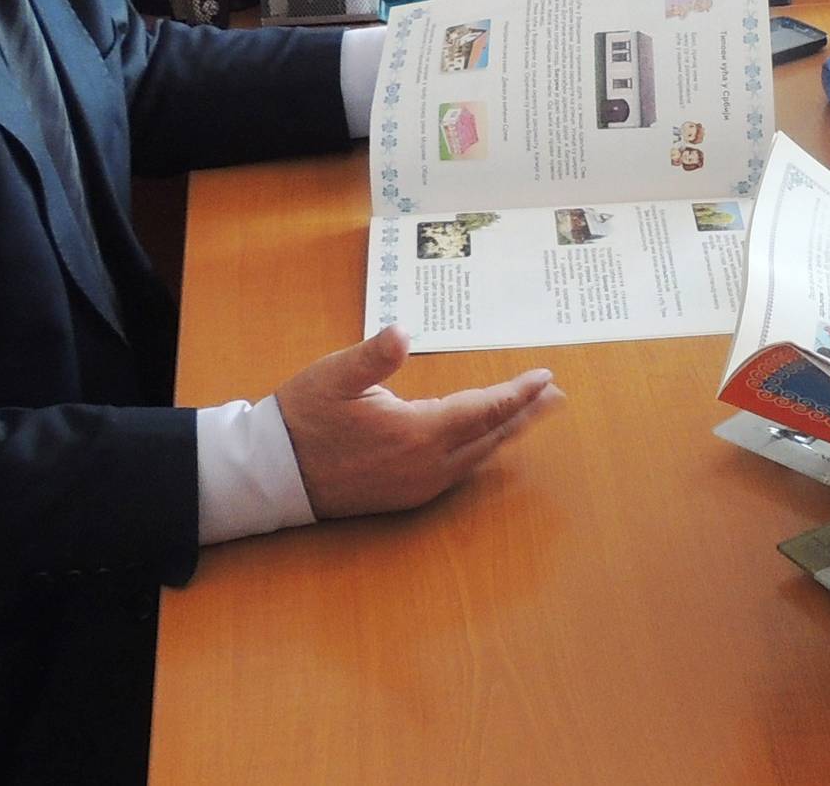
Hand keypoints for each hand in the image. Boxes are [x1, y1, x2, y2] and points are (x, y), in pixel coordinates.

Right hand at [274, 325, 561, 518]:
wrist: (272, 474)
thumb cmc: (303, 418)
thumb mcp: (334, 377)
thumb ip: (373, 356)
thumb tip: (402, 334)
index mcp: (416, 433)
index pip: (482, 411)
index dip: (517, 394)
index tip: (546, 378)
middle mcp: (425, 466)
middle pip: (490, 437)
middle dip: (525, 415)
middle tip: (557, 397)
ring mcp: (417, 486)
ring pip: (477, 457)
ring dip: (507, 434)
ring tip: (532, 415)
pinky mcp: (405, 497)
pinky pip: (458, 472)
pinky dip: (481, 452)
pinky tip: (486, 443)